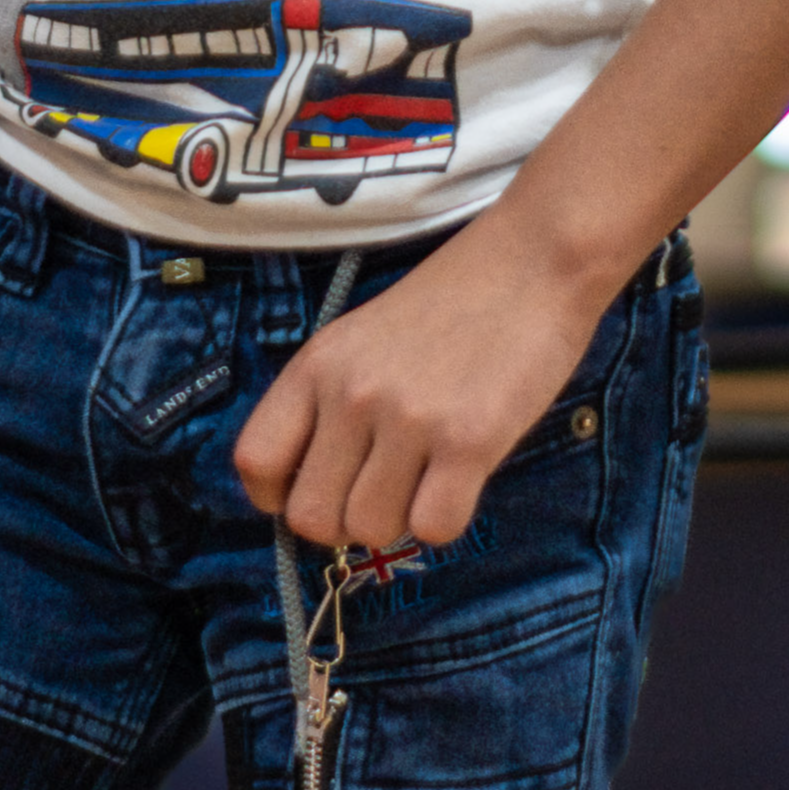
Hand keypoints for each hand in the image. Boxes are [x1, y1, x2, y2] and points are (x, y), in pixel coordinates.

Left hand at [237, 218, 620, 553]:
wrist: (534, 259)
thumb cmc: (451, 301)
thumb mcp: (361, 337)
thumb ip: (330, 400)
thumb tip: (316, 486)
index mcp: (317, 364)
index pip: (255, 461)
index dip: (279, 496)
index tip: (317, 489)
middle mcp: (353, 393)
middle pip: (310, 517)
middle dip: (344, 522)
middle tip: (382, 492)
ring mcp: (410, 418)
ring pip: (370, 530)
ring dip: (399, 520)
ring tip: (426, 478)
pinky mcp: (470, 441)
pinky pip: (433, 529)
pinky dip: (446, 519)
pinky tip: (462, 480)